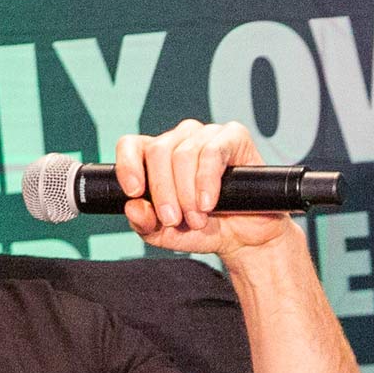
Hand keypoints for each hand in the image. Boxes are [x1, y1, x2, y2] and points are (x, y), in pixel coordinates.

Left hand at [114, 120, 292, 257]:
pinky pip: (211, 152)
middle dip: (163, 191)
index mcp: (156, 157)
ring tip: (198, 219)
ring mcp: (206, 134)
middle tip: (173, 219)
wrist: (245, 238)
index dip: (128, 165)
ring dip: (187, 193)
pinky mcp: (233, 136)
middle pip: (157, 151)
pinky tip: (208, 203)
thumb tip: (132, 207)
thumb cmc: (204, 229)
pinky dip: (206, 181)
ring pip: (183, 153)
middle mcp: (179, 140)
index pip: (131, 145)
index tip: (135, 192)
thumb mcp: (166, 235)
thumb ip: (145, 224)